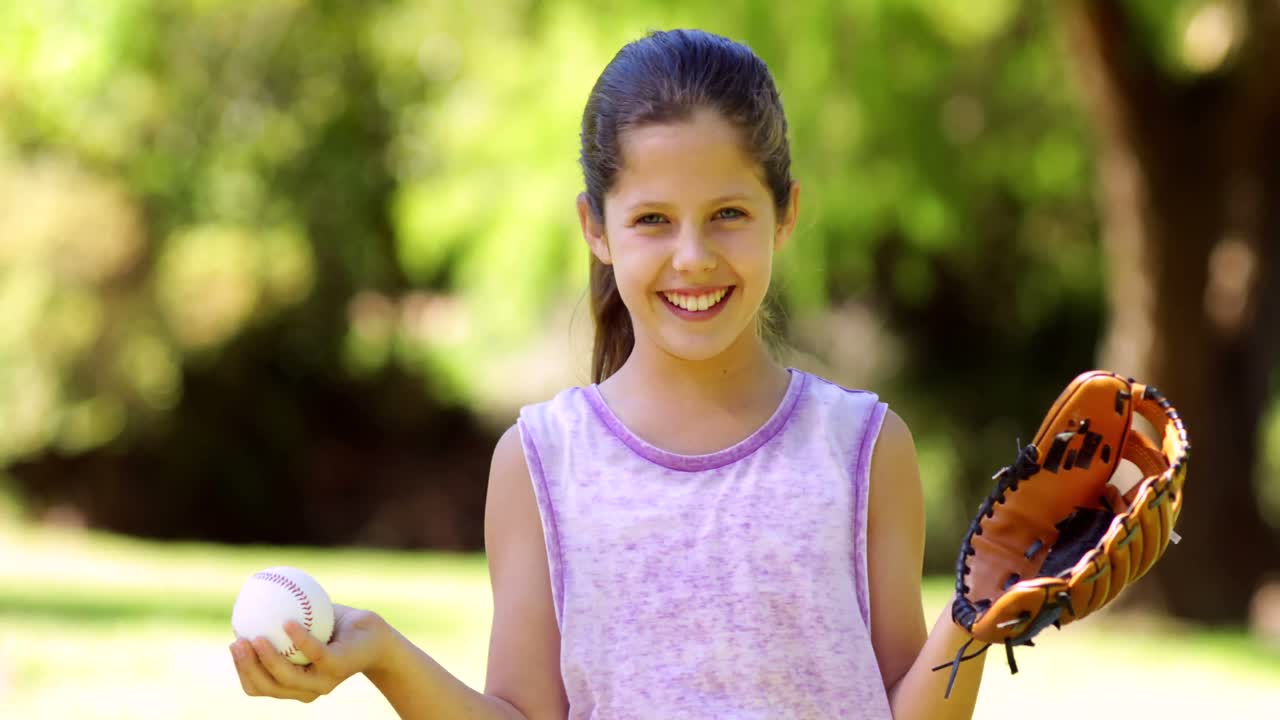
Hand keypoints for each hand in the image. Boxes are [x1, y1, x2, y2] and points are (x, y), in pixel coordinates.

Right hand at [230, 603, 391, 702]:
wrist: (375, 635)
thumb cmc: (337, 629)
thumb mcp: (306, 624)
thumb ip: (280, 618)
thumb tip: (250, 600)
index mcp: (293, 683)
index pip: (258, 686)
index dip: (241, 670)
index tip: (233, 643)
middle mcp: (305, 689)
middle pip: (266, 687)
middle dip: (246, 668)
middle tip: (237, 641)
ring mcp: (322, 681)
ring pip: (285, 677)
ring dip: (266, 658)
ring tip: (254, 637)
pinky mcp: (337, 667)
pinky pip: (313, 653)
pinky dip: (299, 639)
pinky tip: (287, 623)